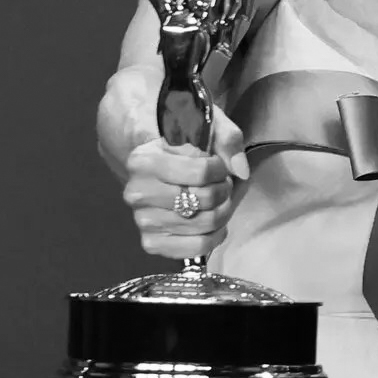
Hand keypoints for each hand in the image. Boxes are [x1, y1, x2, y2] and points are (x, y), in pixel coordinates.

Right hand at [120, 108, 248, 258]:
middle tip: (221, 184)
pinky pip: (193, 249)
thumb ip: (227, 139)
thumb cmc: (184, 146)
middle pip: (204, 199)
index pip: (201, 171)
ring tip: (218, 200)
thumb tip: (240, 170)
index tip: (219, 165)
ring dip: (222, 212)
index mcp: (143, 160)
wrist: (158, 167)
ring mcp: (142, 220)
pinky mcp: (151, 242)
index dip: (220, 169)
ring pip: (203, 224)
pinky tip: (215, 224)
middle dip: (224, 190)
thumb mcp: (205, 127)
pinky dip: (213, 237)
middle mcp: (136, 193)